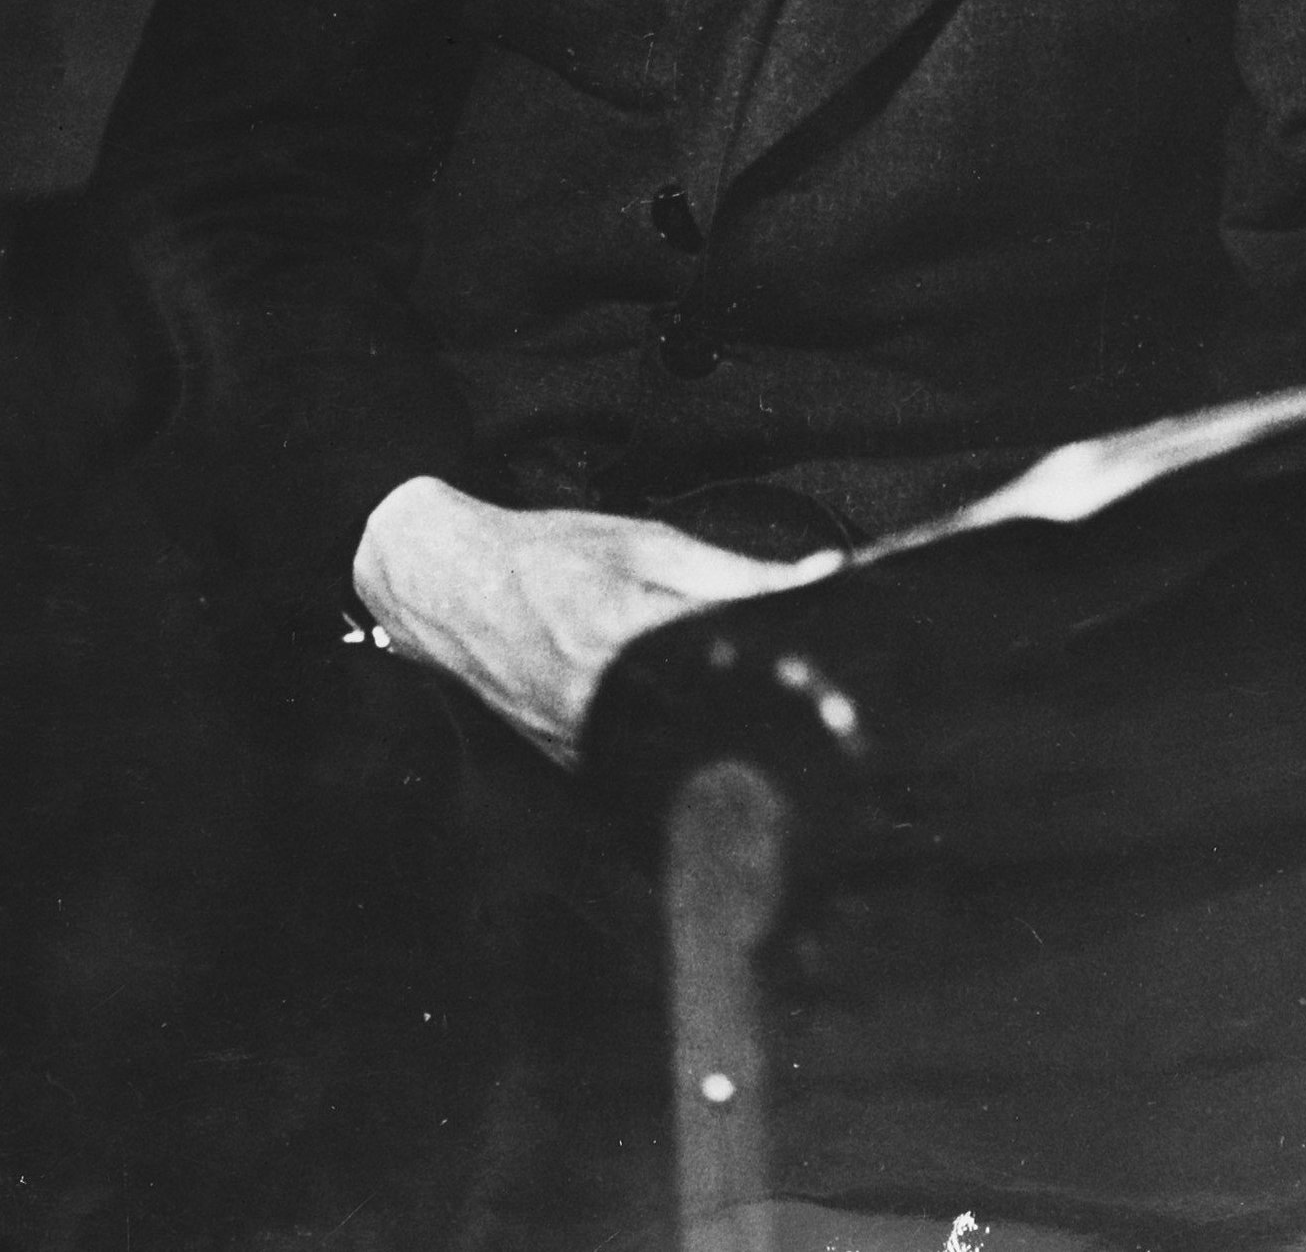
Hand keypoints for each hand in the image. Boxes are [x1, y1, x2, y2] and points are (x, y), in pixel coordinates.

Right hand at [352, 478, 842, 767]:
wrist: (454, 589)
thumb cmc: (551, 557)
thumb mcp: (646, 544)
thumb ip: (734, 572)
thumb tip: (819, 580)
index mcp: (628, 637)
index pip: (736, 671)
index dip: (796, 685)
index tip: (845, 695)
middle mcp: (606, 704)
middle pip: (717, 729)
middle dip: (772, 726)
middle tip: (828, 721)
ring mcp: (588, 745)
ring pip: (688, 758)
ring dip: (733, 744)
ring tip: (779, 737)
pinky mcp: (579, 767)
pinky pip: (650, 768)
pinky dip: (686, 753)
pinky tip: (710, 736)